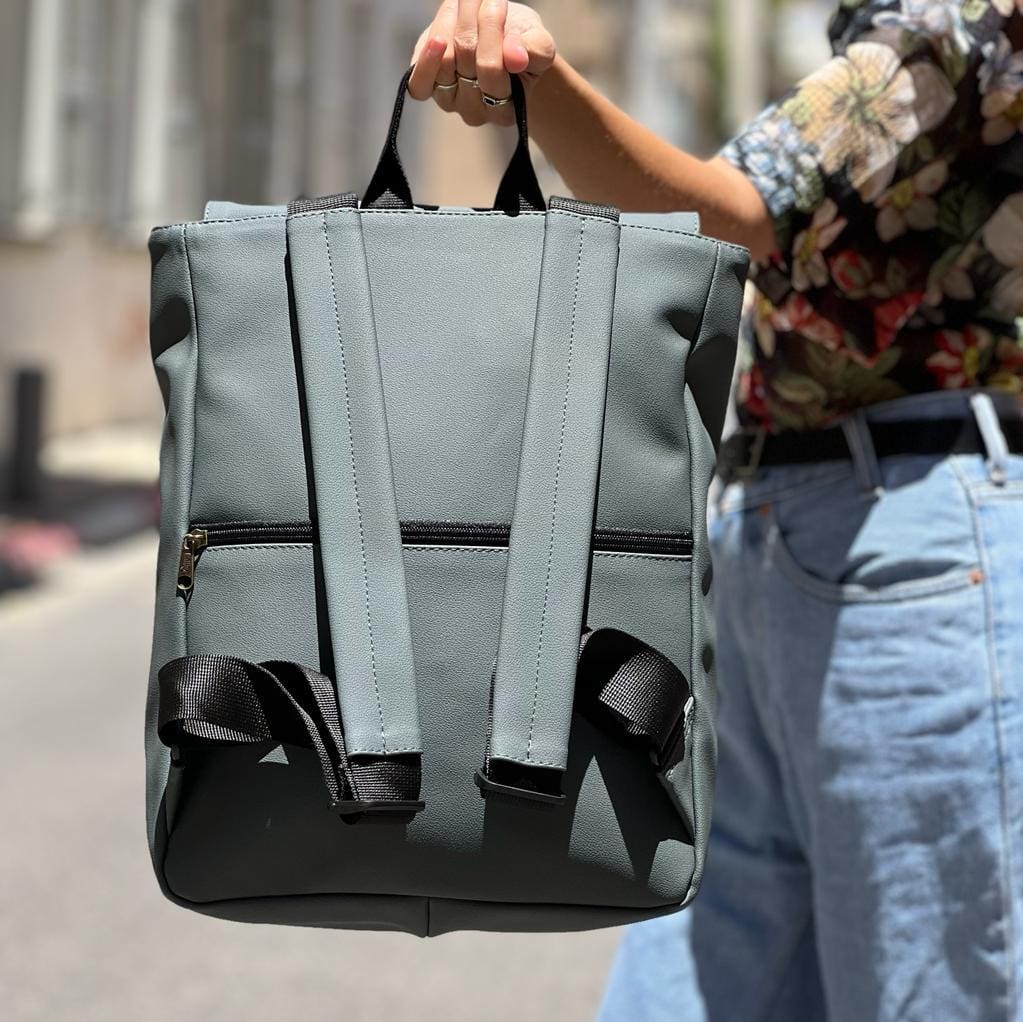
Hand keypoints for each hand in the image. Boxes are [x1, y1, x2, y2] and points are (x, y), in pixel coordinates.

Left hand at [409, 1, 555, 125]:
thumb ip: (535, 50)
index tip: (497, 2)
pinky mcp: (428, 90)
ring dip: (452, 24)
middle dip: (473, 19)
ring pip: (445, 61)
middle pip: (467, 58)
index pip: (492, 68)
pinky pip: (419, 85)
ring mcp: (450, 103)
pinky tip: (436, 40)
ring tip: (463, 6)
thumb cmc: (521, 44)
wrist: (500, 43)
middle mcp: (476, 113)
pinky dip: (426, 61)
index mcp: (507, 110)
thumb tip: (516, 58)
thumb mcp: (538, 42)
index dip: (492, 30)